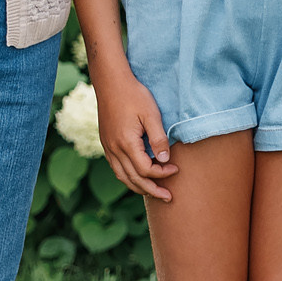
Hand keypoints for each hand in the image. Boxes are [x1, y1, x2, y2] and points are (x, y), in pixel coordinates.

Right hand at [95, 69, 178, 200]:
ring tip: (154, 192)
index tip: (176, 169)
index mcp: (126, 143)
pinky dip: (128, 177)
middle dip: (152, 190)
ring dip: (138, 187)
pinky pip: (116, 168)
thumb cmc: (134, 96)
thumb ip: (158, 139)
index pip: (145, 169)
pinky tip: (138, 177)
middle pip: (133, 179)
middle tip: (168, 197)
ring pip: (122, 176)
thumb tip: (165, 161)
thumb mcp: (151, 115)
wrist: (111, 83)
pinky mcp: (106, 144)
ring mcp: (108, 147)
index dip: (162, 173)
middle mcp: (114, 149)